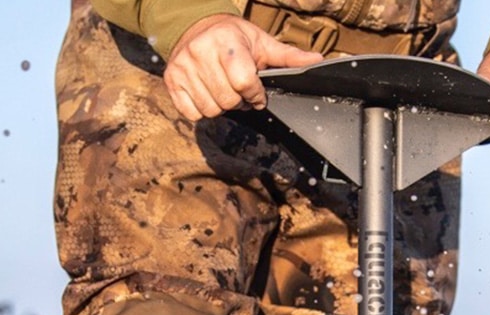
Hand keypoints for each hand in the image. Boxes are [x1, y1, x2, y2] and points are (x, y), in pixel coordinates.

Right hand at [164, 15, 322, 119]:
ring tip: (223, 89)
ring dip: (222, 106)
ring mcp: (183, 67)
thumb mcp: (261, 43)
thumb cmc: (233, 38)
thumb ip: (288, 57)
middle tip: (238, 89)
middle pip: (228, 101)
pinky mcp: (171, 80)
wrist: (194, 26)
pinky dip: (202, 110)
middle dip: (239, 101)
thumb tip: (318, 61)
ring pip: (211, 110)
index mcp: (226, 40)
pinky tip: (207, 93)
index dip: (254, 93)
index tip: (255, 91)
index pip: (244, 82)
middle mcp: (200, 51)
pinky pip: (192, 113)